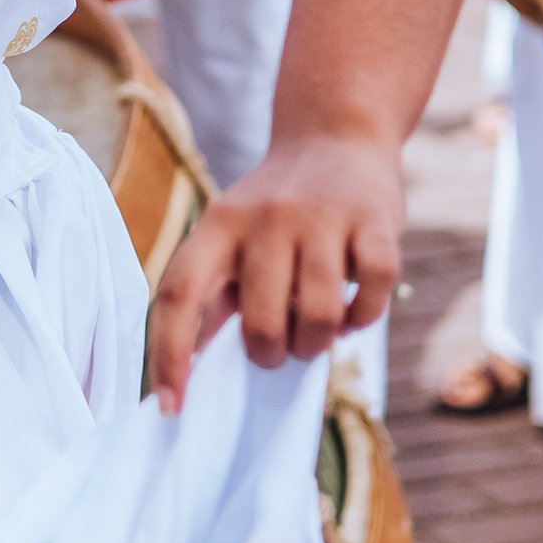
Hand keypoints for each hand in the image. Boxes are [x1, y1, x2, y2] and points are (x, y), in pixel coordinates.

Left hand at [144, 124, 404, 408]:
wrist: (336, 137)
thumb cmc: (276, 212)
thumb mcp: (231, 237)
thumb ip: (210, 296)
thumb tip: (182, 375)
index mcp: (218, 225)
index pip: (179, 292)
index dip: (169, 353)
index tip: (169, 406)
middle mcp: (265, 217)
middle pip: (261, 321)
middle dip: (271, 354)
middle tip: (281, 348)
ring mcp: (322, 217)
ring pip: (319, 316)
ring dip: (318, 343)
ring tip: (317, 334)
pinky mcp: (374, 222)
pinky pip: (372, 295)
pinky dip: (364, 319)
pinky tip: (355, 311)